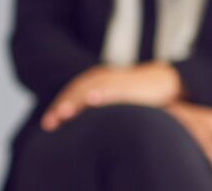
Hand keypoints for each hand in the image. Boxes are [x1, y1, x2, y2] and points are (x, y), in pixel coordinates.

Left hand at [43, 63, 182, 129]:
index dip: (57, 109)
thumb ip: (95, 113)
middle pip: (75, 92)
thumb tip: (79, 132)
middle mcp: (100, 78)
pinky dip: (102, 93)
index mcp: (92, 82)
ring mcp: (114, 79)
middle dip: (61, 107)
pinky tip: (92, 100)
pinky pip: (114, 88)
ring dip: (76, 101)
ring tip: (64, 114)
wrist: (163, 81)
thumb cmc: (134, 97)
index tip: (47, 126)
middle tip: (51, 122)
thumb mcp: (111, 103)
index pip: (70, 96)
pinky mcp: (130, 83)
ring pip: (90, 89)